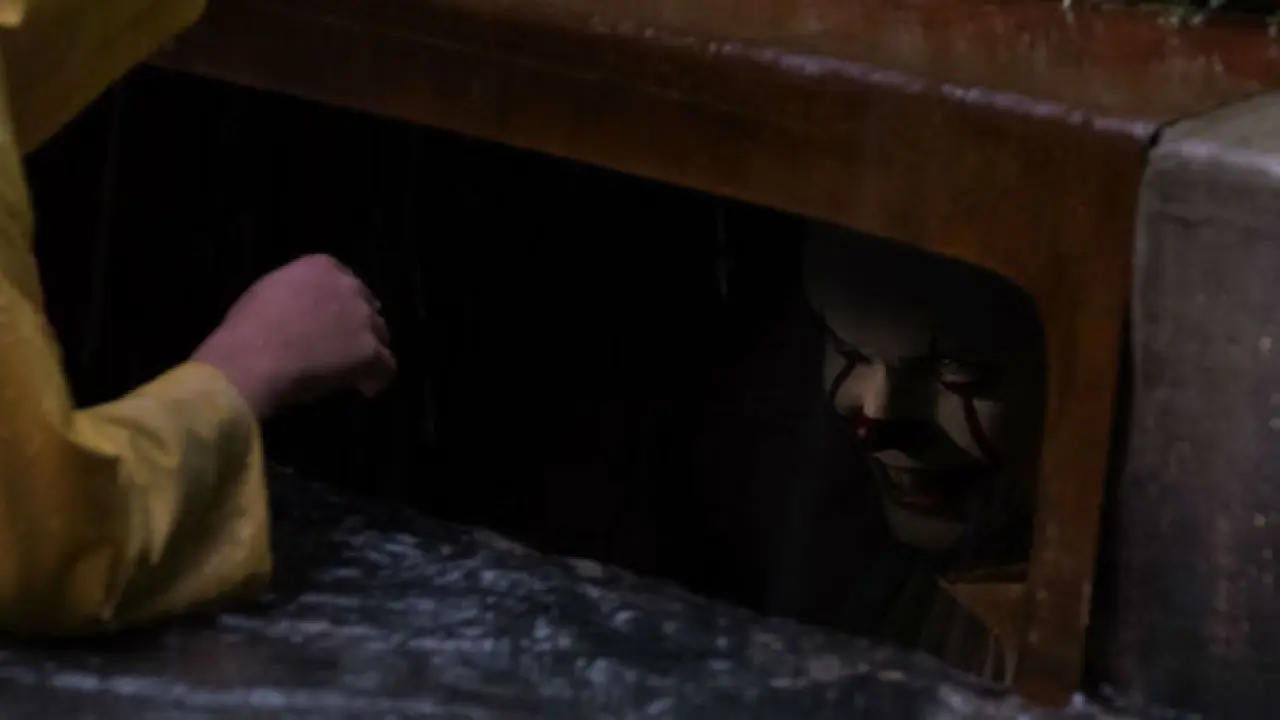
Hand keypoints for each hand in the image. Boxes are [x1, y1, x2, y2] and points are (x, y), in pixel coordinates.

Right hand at [192, 254, 395, 417]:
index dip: (343, 307)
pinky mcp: (370, 350)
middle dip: (358, 328)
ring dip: (367, 352)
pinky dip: (376, 379)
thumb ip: (298, 294)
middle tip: (342, 351)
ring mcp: (362, 318)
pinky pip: (387, 367)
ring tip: (350, 372)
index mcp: (322, 267)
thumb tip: (306, 312)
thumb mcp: (269, 292)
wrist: (251, 358)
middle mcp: (349, 286)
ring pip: (380, 336)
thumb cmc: (247, 329)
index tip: (332, 326)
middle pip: (367, 308)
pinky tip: (363, 390)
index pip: (347, 283)